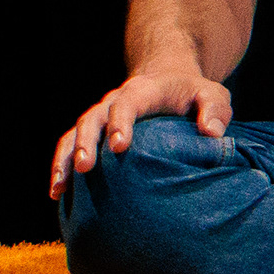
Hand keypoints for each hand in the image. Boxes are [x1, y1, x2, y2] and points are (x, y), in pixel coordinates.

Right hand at [51, 68, 229, 200]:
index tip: (119, 146)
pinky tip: (58, 194)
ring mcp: (101, 116)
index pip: (129, 103)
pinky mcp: (93, 132)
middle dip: (87, 142)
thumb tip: (211, 133)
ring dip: (66, 159)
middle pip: (93, 118)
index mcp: (144, 91)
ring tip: (59, 188)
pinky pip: (70, 146)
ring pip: (75, 133)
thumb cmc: (193, 94)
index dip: (121, 122)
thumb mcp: (212, 95)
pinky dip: (61, 166)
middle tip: (85, 168)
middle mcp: (115, 101)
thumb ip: (215, 110)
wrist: (168, 80)